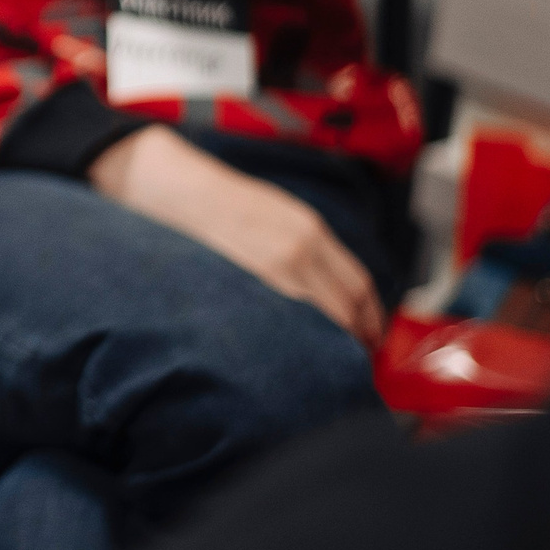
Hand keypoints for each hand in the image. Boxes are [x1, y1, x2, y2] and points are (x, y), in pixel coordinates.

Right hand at [90, 126, 384, 345]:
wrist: (177, 191)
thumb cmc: (226, 200)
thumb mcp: (284, 213)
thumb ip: (315, 248)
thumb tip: (342, 290)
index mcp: (310, 231)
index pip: (360, 286)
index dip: (372, 317)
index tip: (371, 334)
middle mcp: (296, 253)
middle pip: (346, 311)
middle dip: (356, 337)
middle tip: (356, 355)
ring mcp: (269, 273)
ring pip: (318, 324)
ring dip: (329, 344)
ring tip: (327, 357)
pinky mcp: (244, 289)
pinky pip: (283, 326)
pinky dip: (296, 340)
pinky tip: (292, 347)